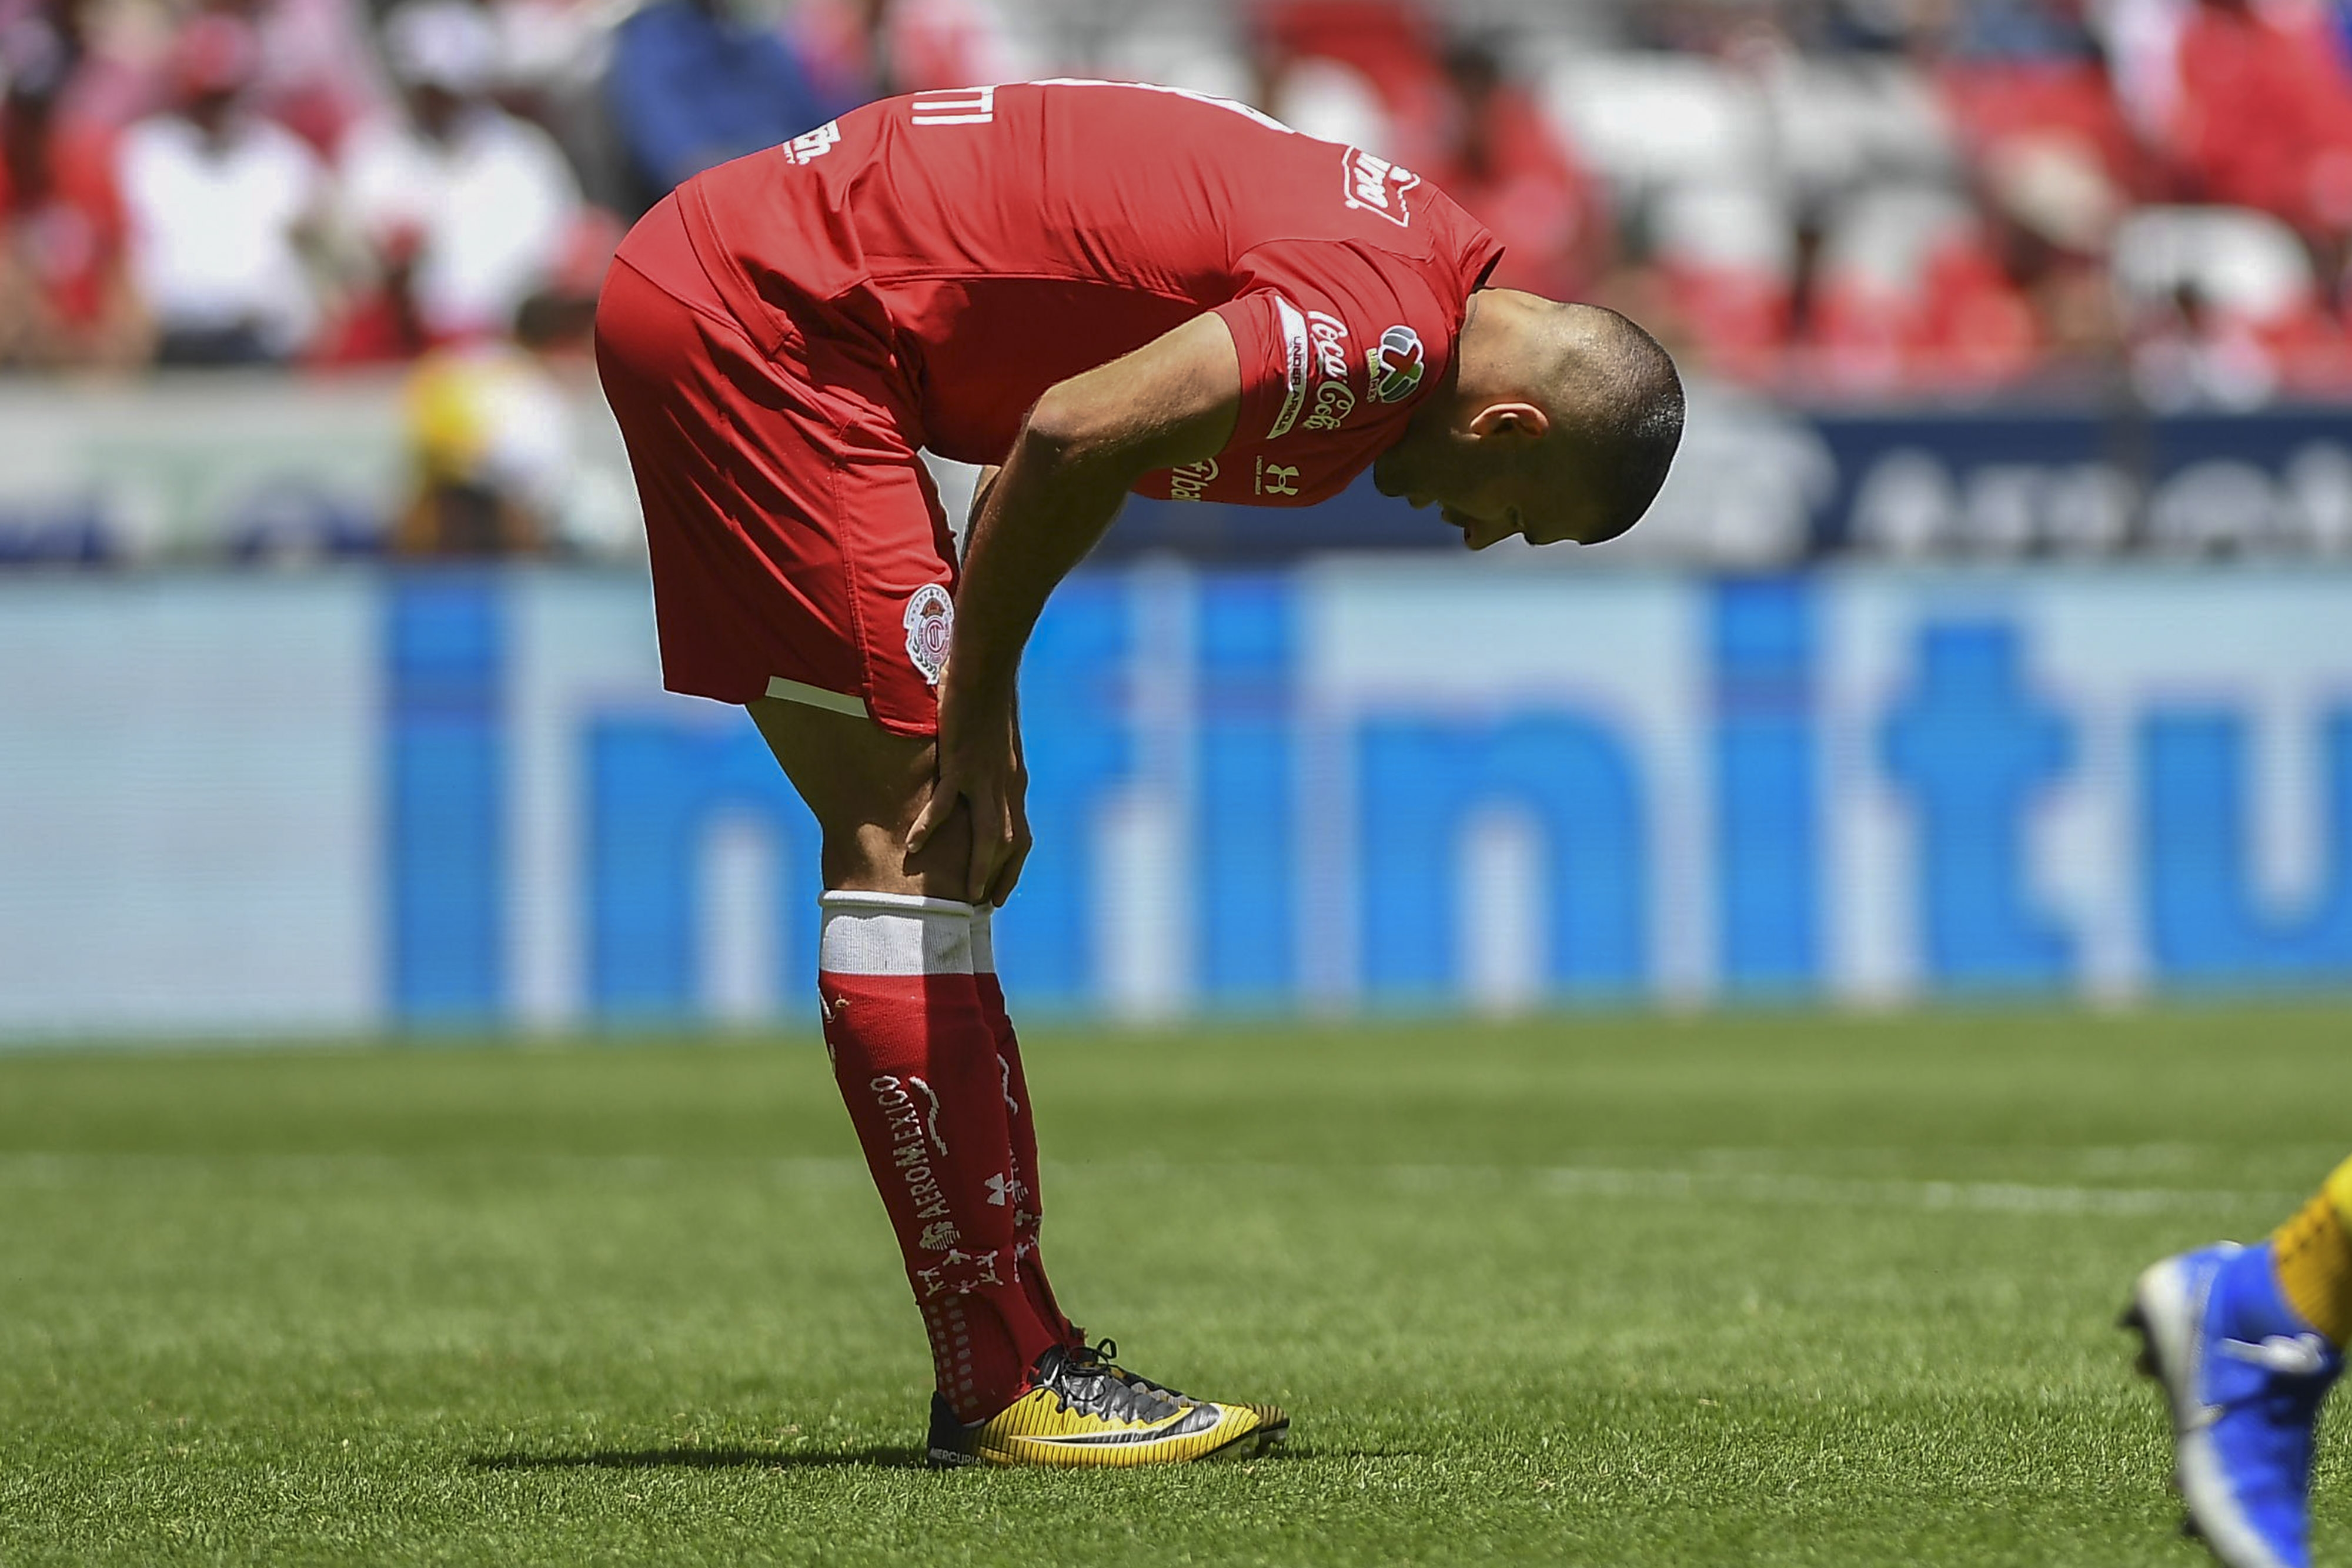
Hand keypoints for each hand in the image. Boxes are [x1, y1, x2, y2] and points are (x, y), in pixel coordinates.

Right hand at [906, 686, 1031, 905]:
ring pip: (988, 834)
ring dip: (977, 868)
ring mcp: (986, 777)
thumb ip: (989, 765)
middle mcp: (1007, 786)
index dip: (1012, 867)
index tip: (1000, 892)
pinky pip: (945, 804)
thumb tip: (975, 778)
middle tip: (981, 905)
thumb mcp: (994, 740)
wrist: (987, 667)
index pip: (1021, 836)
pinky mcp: (962, 762)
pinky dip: (930, 827)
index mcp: (1015, 781)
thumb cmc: (988, 697)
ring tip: (962, 895)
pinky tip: (913, 846)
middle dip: (998, 878)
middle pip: (1009, 845)